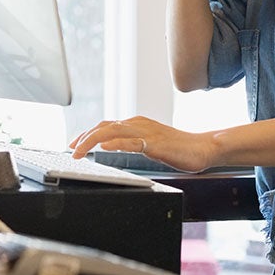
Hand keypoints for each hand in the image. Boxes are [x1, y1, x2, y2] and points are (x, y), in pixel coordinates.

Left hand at [69, 116, 216, 172]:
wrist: (203, 148)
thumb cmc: (179, 148)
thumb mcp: (149, 144)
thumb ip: (132, 143)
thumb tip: (112, 147)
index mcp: (136, 124)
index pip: (105, 125)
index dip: (87, 133)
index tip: (74, 144)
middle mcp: (138, 124)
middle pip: (104, 126)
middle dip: (84, 137)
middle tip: (71, 150)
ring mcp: (146, 132)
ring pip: (112, 131)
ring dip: (92, 140)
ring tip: (79, 150)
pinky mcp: (155, 143)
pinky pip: (131, 142)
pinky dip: (115, 143)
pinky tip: (103, 148)